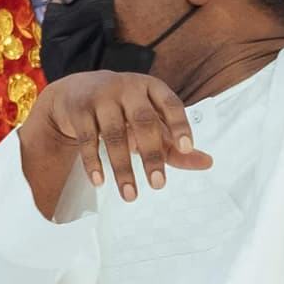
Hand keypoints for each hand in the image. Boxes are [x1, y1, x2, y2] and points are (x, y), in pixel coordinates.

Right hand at [16, 70, 210, 217]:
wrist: (75, 92)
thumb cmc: (122, 110)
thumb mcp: (150, 121)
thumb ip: (175, 143)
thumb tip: (208, 163)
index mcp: (151, 88)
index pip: (170, 103)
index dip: (179, 124)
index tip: (187, 148)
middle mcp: (127, 88)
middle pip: (143, 121)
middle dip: (151, 154)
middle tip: (158, 185)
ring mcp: (101, 97)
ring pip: (114, 134)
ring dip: (122, 167)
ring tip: (130, 195)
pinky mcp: (79, 110)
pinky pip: (87, 139)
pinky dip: (94, 162)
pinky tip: (100, 182)